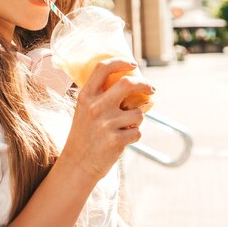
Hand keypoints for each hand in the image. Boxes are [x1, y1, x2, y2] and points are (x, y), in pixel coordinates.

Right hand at [59, 58, 154, 182]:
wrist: (77, 165)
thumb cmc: (84, 135)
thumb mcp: (84, 110)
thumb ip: (101, 96)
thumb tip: (131, 83)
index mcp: (86, 96)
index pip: (103, 68)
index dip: (120, 61)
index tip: (133, 64)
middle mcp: (95, 107)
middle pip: (128, 83)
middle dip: (144, 84)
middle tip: (151, 89)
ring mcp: (106, 123)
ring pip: (138, 113)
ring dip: (137, 120)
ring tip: (124, 128)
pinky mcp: (116, 140)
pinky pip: (138, 132)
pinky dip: (134, 136)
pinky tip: (121, 141)